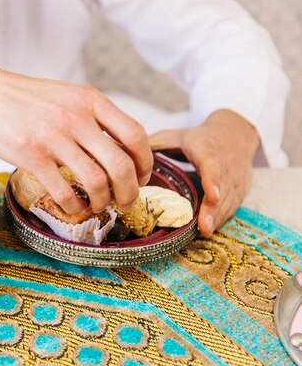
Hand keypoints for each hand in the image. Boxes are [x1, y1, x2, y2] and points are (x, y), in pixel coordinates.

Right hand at [0, 52, 152, 213]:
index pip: (135, 135)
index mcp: (90, 100)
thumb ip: (93, 116)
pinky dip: (76, 207)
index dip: (145, 162)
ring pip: (97, 182)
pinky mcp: (32, 156)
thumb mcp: (67, 95)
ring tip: (99, 206)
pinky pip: (65, 192)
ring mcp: (54, 137)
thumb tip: (121, 149)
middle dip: (131, 191)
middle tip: (128, 202)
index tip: (142, 177)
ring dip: (104, 202)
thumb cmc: (26, 98)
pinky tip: (74, 208)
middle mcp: (77, 117)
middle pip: (121, 164)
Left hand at [149, 109, 259, 235]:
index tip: (212, 195)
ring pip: (229, 201)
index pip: (213, 167)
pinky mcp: (242, 190)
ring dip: (217, 218)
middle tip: (203, 228)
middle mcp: (227, 166)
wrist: (237, 133)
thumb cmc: (200, 137)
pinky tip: (208, 229)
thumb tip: (124, 154)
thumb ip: (153, 145)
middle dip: (213, 210)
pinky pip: (233, 206)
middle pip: (223, 190)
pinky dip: (221, 218)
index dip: (213, 181)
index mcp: (208, 151)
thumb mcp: (176, 136)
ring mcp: (236, 179)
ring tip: (204, 232)